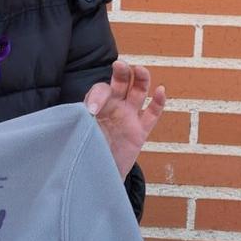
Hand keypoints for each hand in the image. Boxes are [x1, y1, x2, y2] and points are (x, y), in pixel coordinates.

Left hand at [83, 60, 166, 177]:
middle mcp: (113, 108)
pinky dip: (158, 102)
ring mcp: (128, 118)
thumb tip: (86, 114)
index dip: (97, 96)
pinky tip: (161, 90)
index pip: (100, 90)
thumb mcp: (79, 135)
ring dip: (141, 79)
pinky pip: (152, 114)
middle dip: (121, 72)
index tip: (92, 110)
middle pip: (121, 83)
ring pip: (138, 92)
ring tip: (140, 69)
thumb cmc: (84, 152)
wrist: (95, 175)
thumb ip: (81, 123)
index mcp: (97, 105)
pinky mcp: (140, 132)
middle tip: (118, 64)